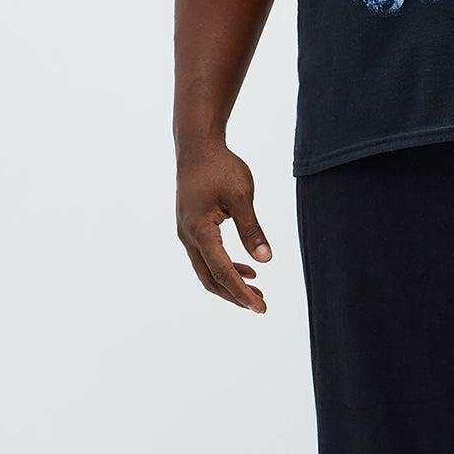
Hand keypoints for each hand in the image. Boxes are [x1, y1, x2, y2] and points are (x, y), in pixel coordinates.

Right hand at [176, 140, 271, 312]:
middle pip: (210, 278)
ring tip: (257, 290)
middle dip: (234, 295)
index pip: (222, 271)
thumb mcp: (241, 196)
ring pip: (206, 269)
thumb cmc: (219, 166)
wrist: (197, 146)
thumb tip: (266, 259)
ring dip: (230, 283)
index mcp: (200, 230)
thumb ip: (252, 230)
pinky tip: (248, 269)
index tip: (260, 307)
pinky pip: (206, 256)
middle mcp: (188, 236)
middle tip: (260, 305)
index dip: (241, 292)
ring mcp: (187, 232)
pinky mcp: (191, 227)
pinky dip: (224, 267)